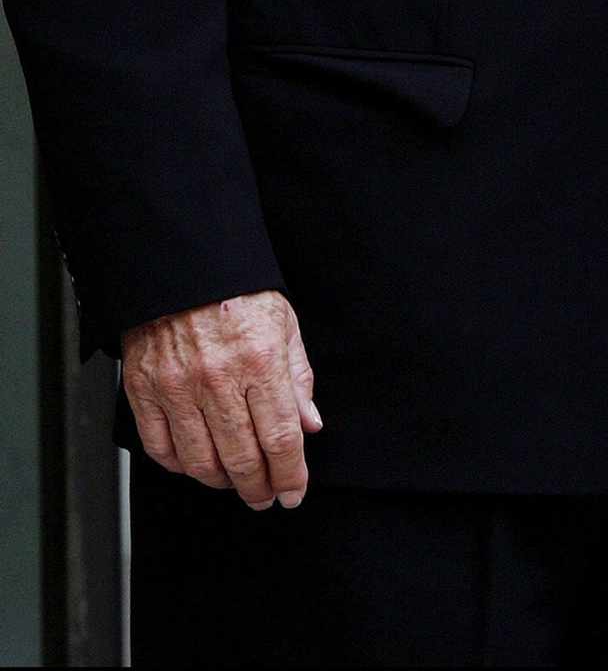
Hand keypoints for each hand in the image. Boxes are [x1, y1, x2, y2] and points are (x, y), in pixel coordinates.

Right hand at [122, 289, 321, 509]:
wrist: (180, 266)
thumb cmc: (237, 291)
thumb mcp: (283, 323)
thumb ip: (298, 377)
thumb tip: (310, 425)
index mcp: (260, 360)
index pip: (281, 437)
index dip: (291, 475)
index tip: (294, 493)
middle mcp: (218, 379)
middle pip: (242, 458)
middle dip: (259, 487)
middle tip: (266, 496)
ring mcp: (177, 387)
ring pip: (200, 462)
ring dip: (221, 481)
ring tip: (235, 480)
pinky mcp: (143, 390)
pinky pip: (159, 448)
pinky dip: (179, 465)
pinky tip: (196, 462)